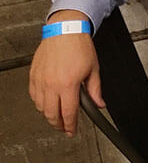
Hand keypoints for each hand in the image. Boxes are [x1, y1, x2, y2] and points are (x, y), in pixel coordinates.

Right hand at [28, 10, 100, 135]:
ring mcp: (40, 80)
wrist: (65, 30)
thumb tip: (99, 104)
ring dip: (49, 114)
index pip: (69, 113)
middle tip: (64, 127)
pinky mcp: (33, 75)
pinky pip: (33, 96)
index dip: (70, 126)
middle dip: (58, 124)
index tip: (72, 131)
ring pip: (40, 107)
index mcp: (68, 84)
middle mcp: (52, 84)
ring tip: (57, 116)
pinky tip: (47, 103)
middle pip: (51, 114)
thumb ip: (95, 90)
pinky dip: (40, 103)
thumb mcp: (93, 69)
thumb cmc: (79, 46)